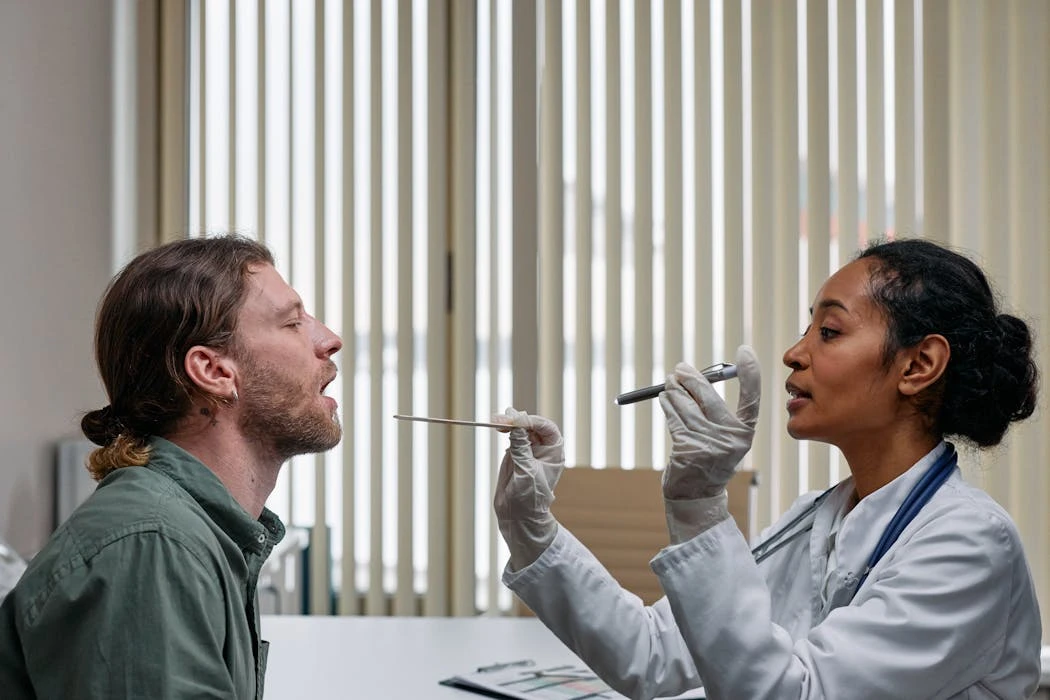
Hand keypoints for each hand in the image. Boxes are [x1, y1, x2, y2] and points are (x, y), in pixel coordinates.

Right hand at [492, 408, 565, 570]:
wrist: (519, 516)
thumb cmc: (530, 497)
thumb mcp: (526, 470)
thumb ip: (521, 446)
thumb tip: (517, 421)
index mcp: (553, 452)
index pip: (545, 427)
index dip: (531, 421)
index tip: (515, 421)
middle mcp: (543, 448)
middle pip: (531, 425)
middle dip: (516, 420)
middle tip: (499, 419)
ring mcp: (529, 449)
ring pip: (520, 428)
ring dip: (508, 422)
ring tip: (495, 420)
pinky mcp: (515, 453)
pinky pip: (511, 436)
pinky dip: (504, 430)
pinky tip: (497, 426)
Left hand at [660, 345, 760, 500]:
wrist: (697, 494)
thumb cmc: (709, 457)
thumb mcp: (722, 437)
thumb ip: (715, 411)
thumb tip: (695, 376)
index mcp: (744, 434)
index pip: (752, 399)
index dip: (751, 374)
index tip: (745, 351)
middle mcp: (730, 439)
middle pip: (709, 396)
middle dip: (691, 378)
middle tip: (680, 369)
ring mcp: (708, 444)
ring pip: (686, 405)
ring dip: (674, 390)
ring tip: (669, 383)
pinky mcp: (687, 448)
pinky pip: (674, 417)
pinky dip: (668, 404)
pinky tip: (665, 398)